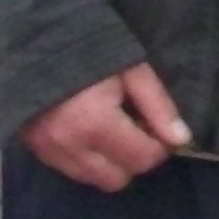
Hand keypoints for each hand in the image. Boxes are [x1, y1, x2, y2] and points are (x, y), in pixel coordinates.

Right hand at [21, 63, 189, 191]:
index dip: (159, 147)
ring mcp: (50, 151)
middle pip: (118, 179)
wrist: (36, 38)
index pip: (142, 159)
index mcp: (97, 124)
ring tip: (110, 130)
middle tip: (134, 129)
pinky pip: (71, 172)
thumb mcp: (133, 70)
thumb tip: (181, 140)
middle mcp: (71, 146)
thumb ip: (158, 107)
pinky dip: (86, 161)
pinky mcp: (36, 150)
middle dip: (133, 159)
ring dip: (109, 164)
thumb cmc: (92, 49)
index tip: (157, 128)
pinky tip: (89, 133)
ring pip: (93, 180)